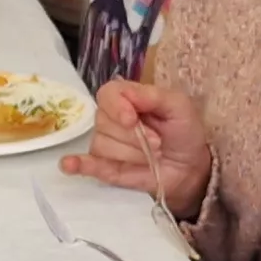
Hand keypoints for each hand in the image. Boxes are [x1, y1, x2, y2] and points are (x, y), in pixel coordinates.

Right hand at [61, 77, 215, 216]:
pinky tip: (69, 165)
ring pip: (103, 146)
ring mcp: (105, 144)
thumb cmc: (183, 131)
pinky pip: (86, 165)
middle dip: (133, 136)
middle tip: (158, 143)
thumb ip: (153, 95)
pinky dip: (77, 164)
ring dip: (131, 154)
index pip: (107, 94)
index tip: (133, 120)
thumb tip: (126, 91)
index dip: (117, 107)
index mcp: (126, 98)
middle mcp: (110, 119)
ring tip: (150, 157)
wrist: (190, 167)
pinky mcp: (105, 168)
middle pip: (104, 123)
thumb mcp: (178, 106)